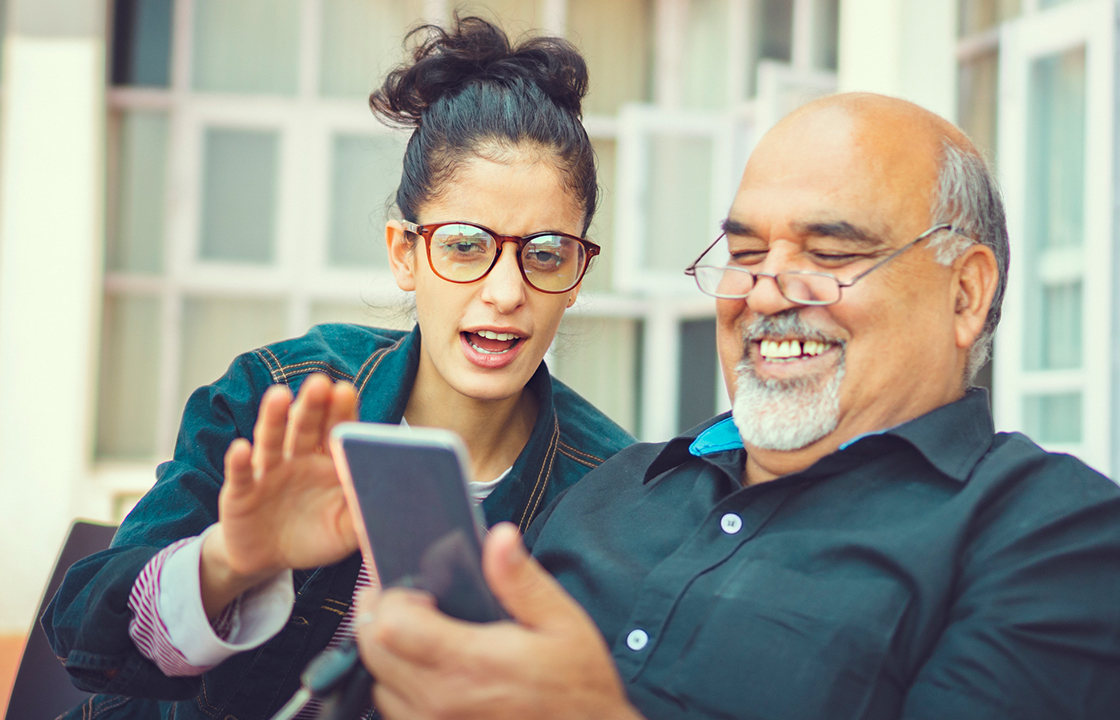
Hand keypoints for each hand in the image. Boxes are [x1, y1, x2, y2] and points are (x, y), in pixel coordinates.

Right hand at [201, 373, 358, 617]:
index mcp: (328, 461)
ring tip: (279, 396)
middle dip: (313, 405)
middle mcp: (298, 458)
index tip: (346, 391)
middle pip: (305, 426)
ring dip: (274, 418)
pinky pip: (241, 475)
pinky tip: (241, 448)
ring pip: (272, 440)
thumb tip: (398, 506)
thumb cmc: (314, 535)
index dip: (341, 411)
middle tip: (320, 383)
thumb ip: (368, 514)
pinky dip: (239, 462)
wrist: (268, 557)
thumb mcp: (346, 528)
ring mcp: (268, 472)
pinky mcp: (241, 491)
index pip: (336, 429)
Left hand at [356, 523, 643, 719]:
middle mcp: (444, 699)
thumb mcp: (562, 622)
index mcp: (472, 662)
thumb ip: (521, 580)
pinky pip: (394, 711)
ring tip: (420, 636)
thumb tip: (500, 539)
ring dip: (389, 654)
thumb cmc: (577, 687)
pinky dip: (398, 687)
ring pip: (379, 683)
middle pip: (375, 651)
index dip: (391, 598)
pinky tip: (428, 671)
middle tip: (406, 602)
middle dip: (380, 618)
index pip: (393, 625)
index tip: (413, 588)